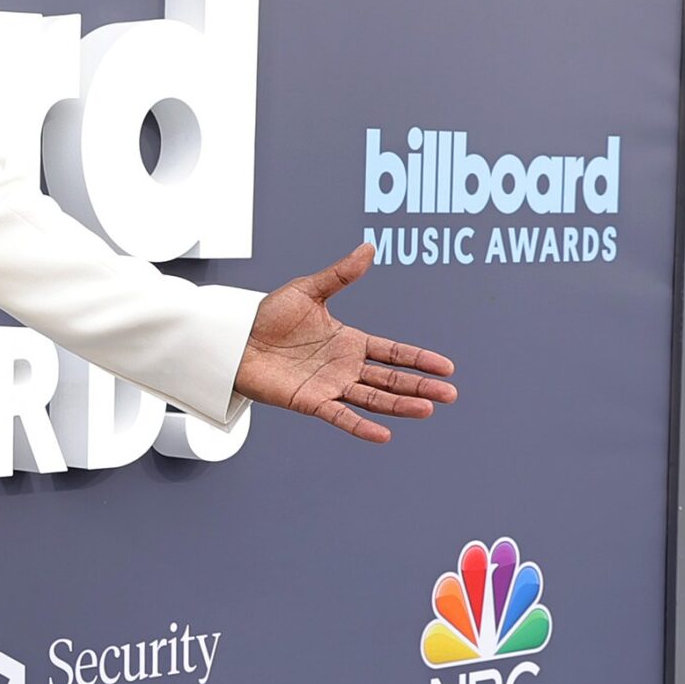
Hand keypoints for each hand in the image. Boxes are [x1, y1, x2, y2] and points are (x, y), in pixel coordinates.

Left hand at [233, 244, 456, 442]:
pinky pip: (340, 416)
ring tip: (427, 409)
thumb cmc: (268, 316)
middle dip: (420, 386)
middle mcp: (344, 366)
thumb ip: (339, 274)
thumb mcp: (307, 291)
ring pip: (372, 398)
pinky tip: (384, 435)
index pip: (392, 352)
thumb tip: (368, 249)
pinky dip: (360, 426)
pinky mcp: (310, 401)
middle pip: (390, 378)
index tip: (447, 367)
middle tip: (450, 394)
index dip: (418, 359)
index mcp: (349, 341)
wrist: (234, 339)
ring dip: (399, 405)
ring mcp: (330, 385)